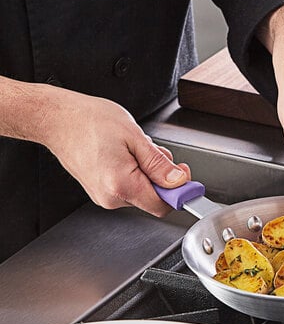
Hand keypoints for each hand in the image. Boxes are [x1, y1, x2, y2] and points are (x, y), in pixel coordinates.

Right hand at [0, 78, 190, 215]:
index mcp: (120, 185)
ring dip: (148, 171)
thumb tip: (179, 181)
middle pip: (154, 198)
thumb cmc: (89, 121)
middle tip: (153, 150)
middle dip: (162, 176)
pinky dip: (135, 171)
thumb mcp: (134, 137)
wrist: (57, 118)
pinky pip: (129, 186)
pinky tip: (125, 154)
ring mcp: (103, 196)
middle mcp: (110, 197)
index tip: (186, 177)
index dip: (179, 192)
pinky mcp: (100, 190)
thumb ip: (159, 164)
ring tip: (133, 148)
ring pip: (142, 191)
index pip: (163, 205)